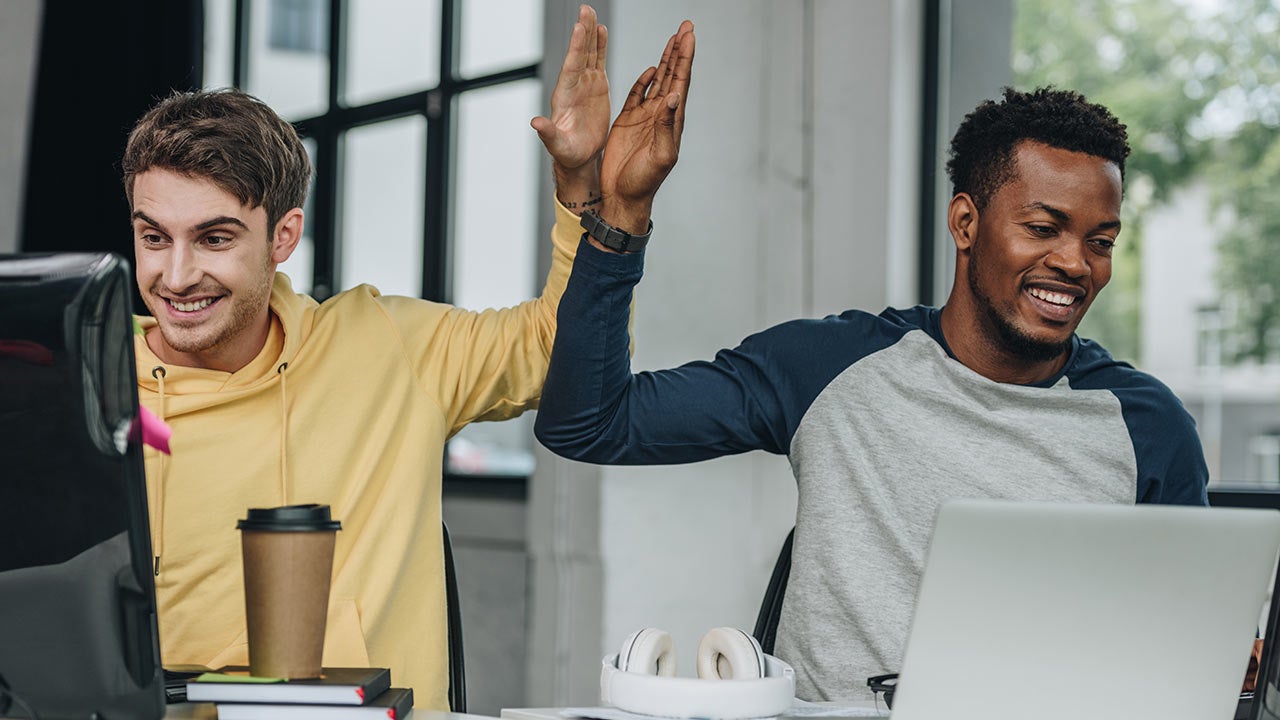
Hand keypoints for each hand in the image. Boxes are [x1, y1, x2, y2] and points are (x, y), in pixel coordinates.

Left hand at [532, 4, 609, 209]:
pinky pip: (598, 62)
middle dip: (582, 32)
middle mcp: (573, 86)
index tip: (579, 28)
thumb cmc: (567, 153)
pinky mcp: (596, 87)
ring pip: (588, 54)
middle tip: (585, 9)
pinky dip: (600, 46)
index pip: (571, 67)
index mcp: (564, 96)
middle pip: (579, 54)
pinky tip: (601, 31)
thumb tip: (535, 123)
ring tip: (591, 13)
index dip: (576, 48)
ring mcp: (585, 84)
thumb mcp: (557, 145)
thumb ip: (547, 133)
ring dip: (590, 33)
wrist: (579, 156)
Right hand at [598, 19, 694, 232]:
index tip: (689, 36)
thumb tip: (673, 96)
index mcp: (672, 121)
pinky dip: (646, 79)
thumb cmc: (644, 182)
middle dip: (680, 50)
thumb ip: (666, 126)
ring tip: (674, 38)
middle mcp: (661, 115)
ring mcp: (645, 117)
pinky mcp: (628, 121)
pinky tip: (653, 68)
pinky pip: (639, 94)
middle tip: (686, 26)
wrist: (622, 196)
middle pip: (674, 75)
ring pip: (659, 80)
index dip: (685, 59)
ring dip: (667, 59)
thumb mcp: (660, 156)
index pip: (681, 83)